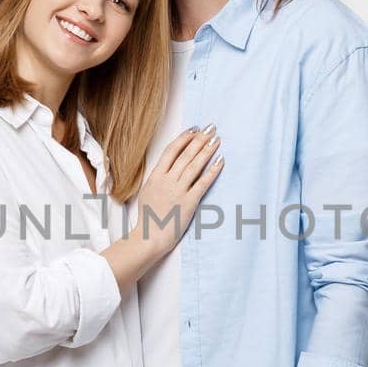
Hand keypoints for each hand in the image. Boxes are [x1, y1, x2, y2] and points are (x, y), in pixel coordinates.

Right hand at [130, 126, 223, 256]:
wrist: (150, 237)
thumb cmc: (148, 218)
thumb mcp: (147, 192)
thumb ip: (158, 178)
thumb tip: (168, 167)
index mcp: (155, 176)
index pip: (171, 151)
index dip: (184, 138)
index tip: (194, 130)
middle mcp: (167, 180)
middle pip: (185, 154)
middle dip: (199, 139)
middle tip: (210, 129)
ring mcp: (178, 190)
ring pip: (194, 165)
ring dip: (207, 150)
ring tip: (216, 139)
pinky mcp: (189, 202)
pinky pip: (203, 183)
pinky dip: (212, 171)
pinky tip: (220, 161)